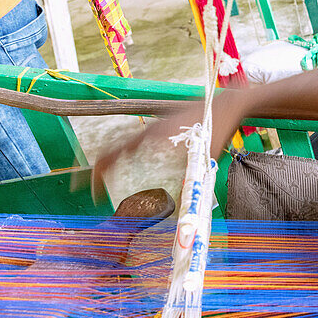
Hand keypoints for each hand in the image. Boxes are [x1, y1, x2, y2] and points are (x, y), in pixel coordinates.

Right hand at [91, 89, 247, 195]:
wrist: (226, 107)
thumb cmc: (216, 132)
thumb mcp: (202, 161)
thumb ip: (187, 184)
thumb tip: (176, 210)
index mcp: (153, 137)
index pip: (113, 154)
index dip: (99, 174)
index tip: (94, 192)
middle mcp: (150, 130)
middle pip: (112, 148)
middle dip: (98, 168)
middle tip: (91, 188)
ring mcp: (156, 127)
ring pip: (123, 142)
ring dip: (111, 159)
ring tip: (103, 177)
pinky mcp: (164, 126)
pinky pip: (137, 139)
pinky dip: (127, 152)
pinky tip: (130, 161)